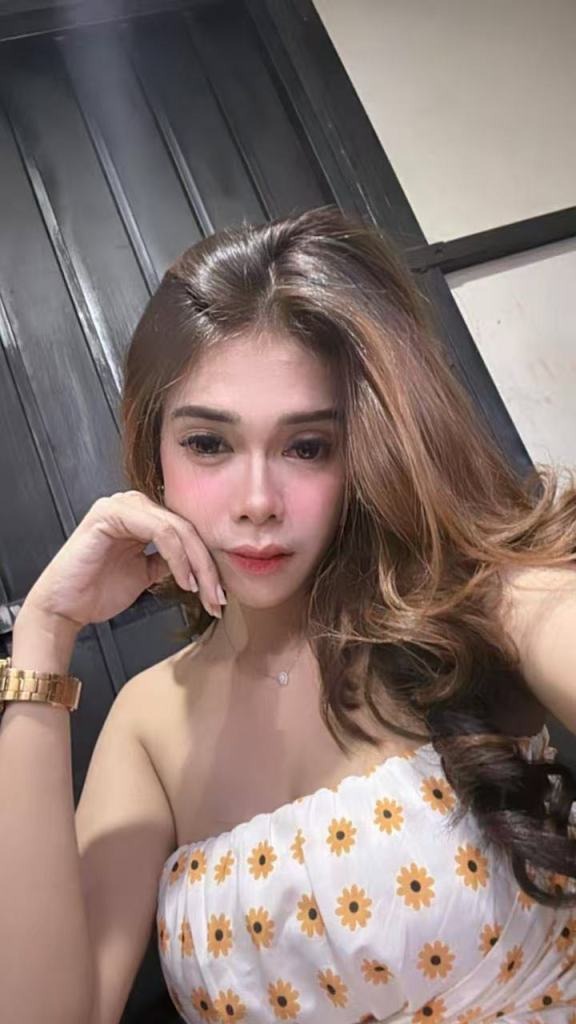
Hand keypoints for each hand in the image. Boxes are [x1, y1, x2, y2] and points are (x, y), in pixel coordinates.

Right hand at [22, 490, 225, 630]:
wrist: (64, 607)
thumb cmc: (97, 591)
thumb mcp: (145, 574)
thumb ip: (169, 561)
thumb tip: (200, 565)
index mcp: (141, 515)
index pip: (186, 532)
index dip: (207, 563)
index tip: (218, 594)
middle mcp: (133, 504)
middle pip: (187, 529)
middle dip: (207, 566)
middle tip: (217, 597)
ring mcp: (122, 505)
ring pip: (178, 529)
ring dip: (197, 564)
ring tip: (203, 592)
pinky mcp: (112, 514)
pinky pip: (160, 531)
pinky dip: (178, 557)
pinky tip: (184, 581)